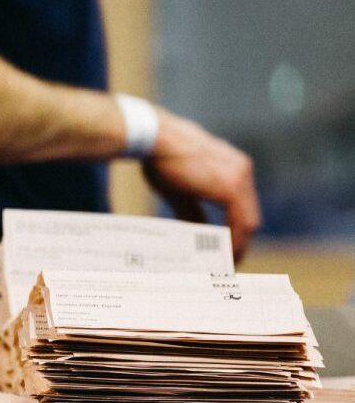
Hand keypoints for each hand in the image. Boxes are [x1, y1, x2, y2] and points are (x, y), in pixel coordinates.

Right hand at [141, 109, 260, 261]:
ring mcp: (240, 178)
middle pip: (248, 215)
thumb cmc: (161, 158)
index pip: (241, 206)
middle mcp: (242, 171)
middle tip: (228, 261)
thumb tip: (198, 232)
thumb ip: (193, 211)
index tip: (225, 248)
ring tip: (227, 263)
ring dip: (238, 245)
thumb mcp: (180, 190)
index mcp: (232, 168)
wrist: (155, 139)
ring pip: (248, 222)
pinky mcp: (231, 188)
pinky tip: (225, 255)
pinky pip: (240, 223)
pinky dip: (234, 241)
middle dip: (239, 241)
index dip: (235, 229)